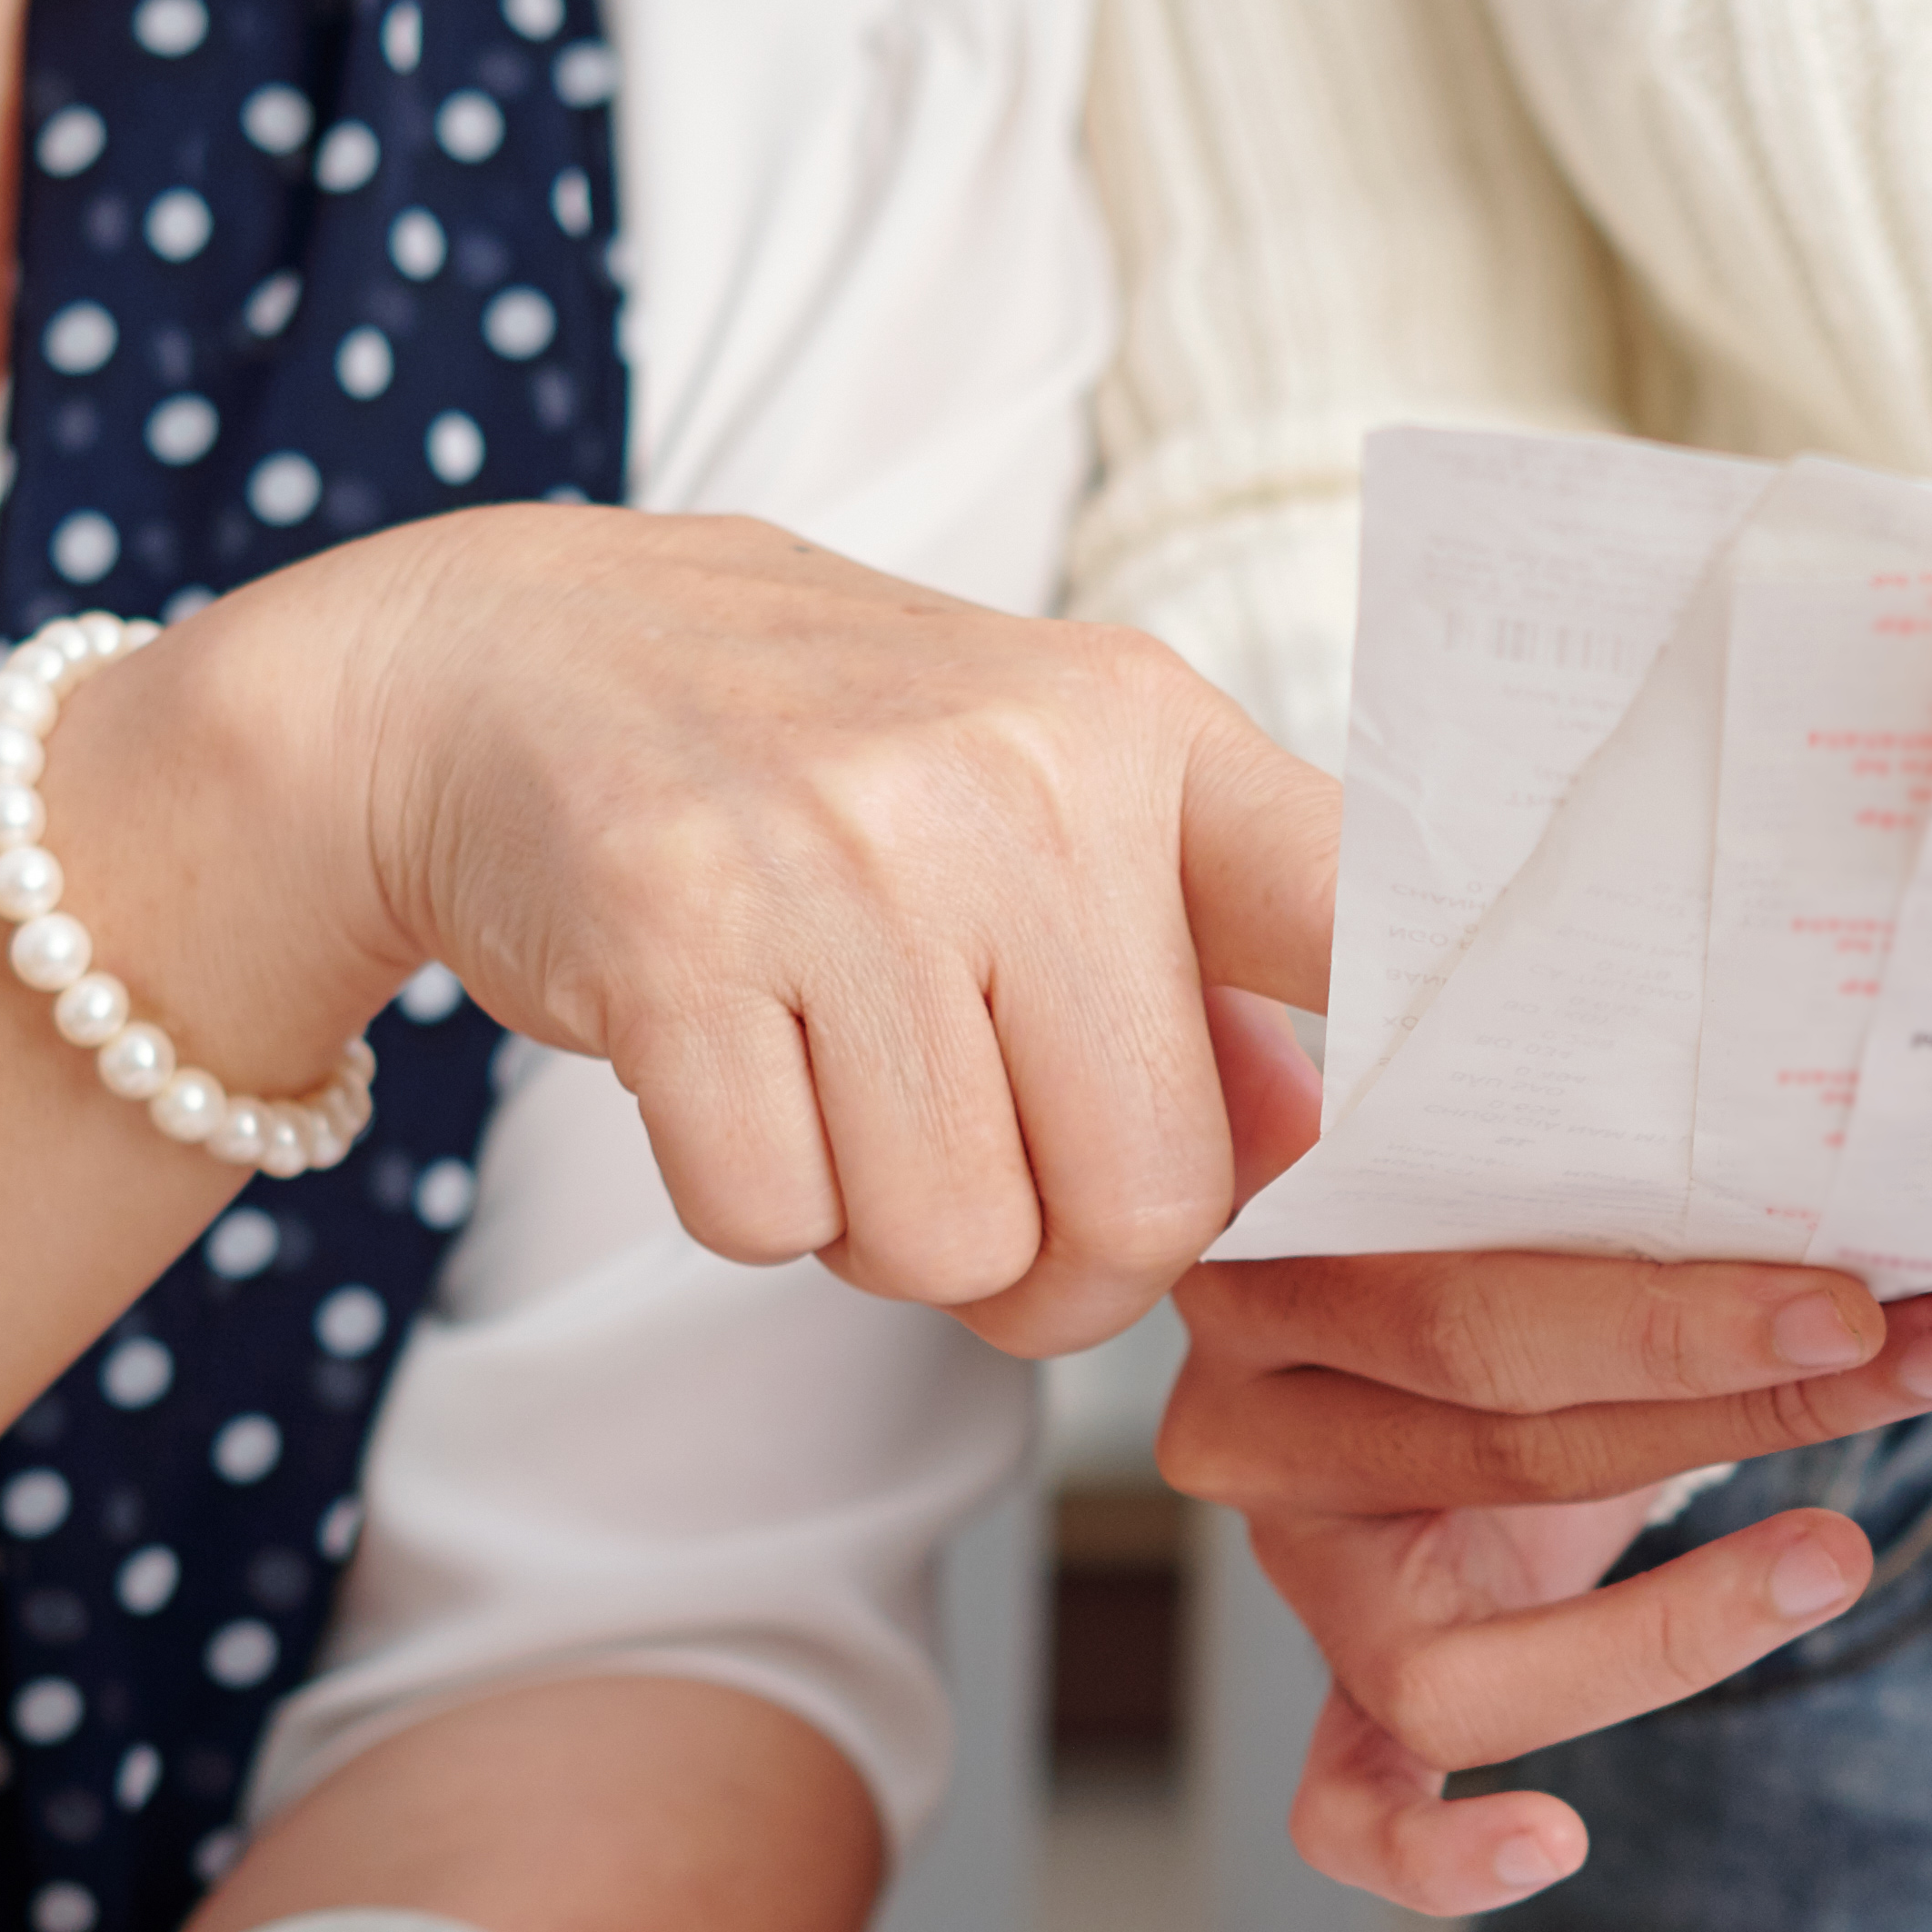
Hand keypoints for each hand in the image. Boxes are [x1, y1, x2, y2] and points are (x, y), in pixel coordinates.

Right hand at [72, 510, 1336, 1359]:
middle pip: (1145, 1206)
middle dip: (1064, 1267)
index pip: (1367, 937)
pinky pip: (776, 1226)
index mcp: (1142, 734)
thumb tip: (1345, 1158)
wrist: (502, 663)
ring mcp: (836, 860)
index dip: (1429, 1102)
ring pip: (951, 1243)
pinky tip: (730, 1079)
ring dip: (888, 1234)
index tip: (1429, 1195)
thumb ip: (1204, 964)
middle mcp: (1011, 781)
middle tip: (985, 1190)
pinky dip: (755, 1208)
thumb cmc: (813, 762)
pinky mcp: (672, 948)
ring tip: (836, 1094)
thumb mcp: (1042, 786)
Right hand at [1158, 1000, 1931, 1913]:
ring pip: (1450, 1658)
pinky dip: (1436, 1856)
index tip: (1851, 1296)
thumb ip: (1555, 1104)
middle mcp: (1250, 1426)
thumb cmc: (1478, 1205)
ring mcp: (1293, 1573)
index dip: (1661, 1312)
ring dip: (1668, 1627)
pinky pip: (1346, 1813)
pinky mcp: (1334, 1689)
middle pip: (1497, 1448)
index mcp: (1265, 1265)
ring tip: (1837, 1554)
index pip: (1459, 1306)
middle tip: (1912, 1367)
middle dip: (1735, 1411)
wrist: (1407, 1301)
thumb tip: (1787, 1083)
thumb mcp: (1500, 1137)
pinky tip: (1554, 1844)